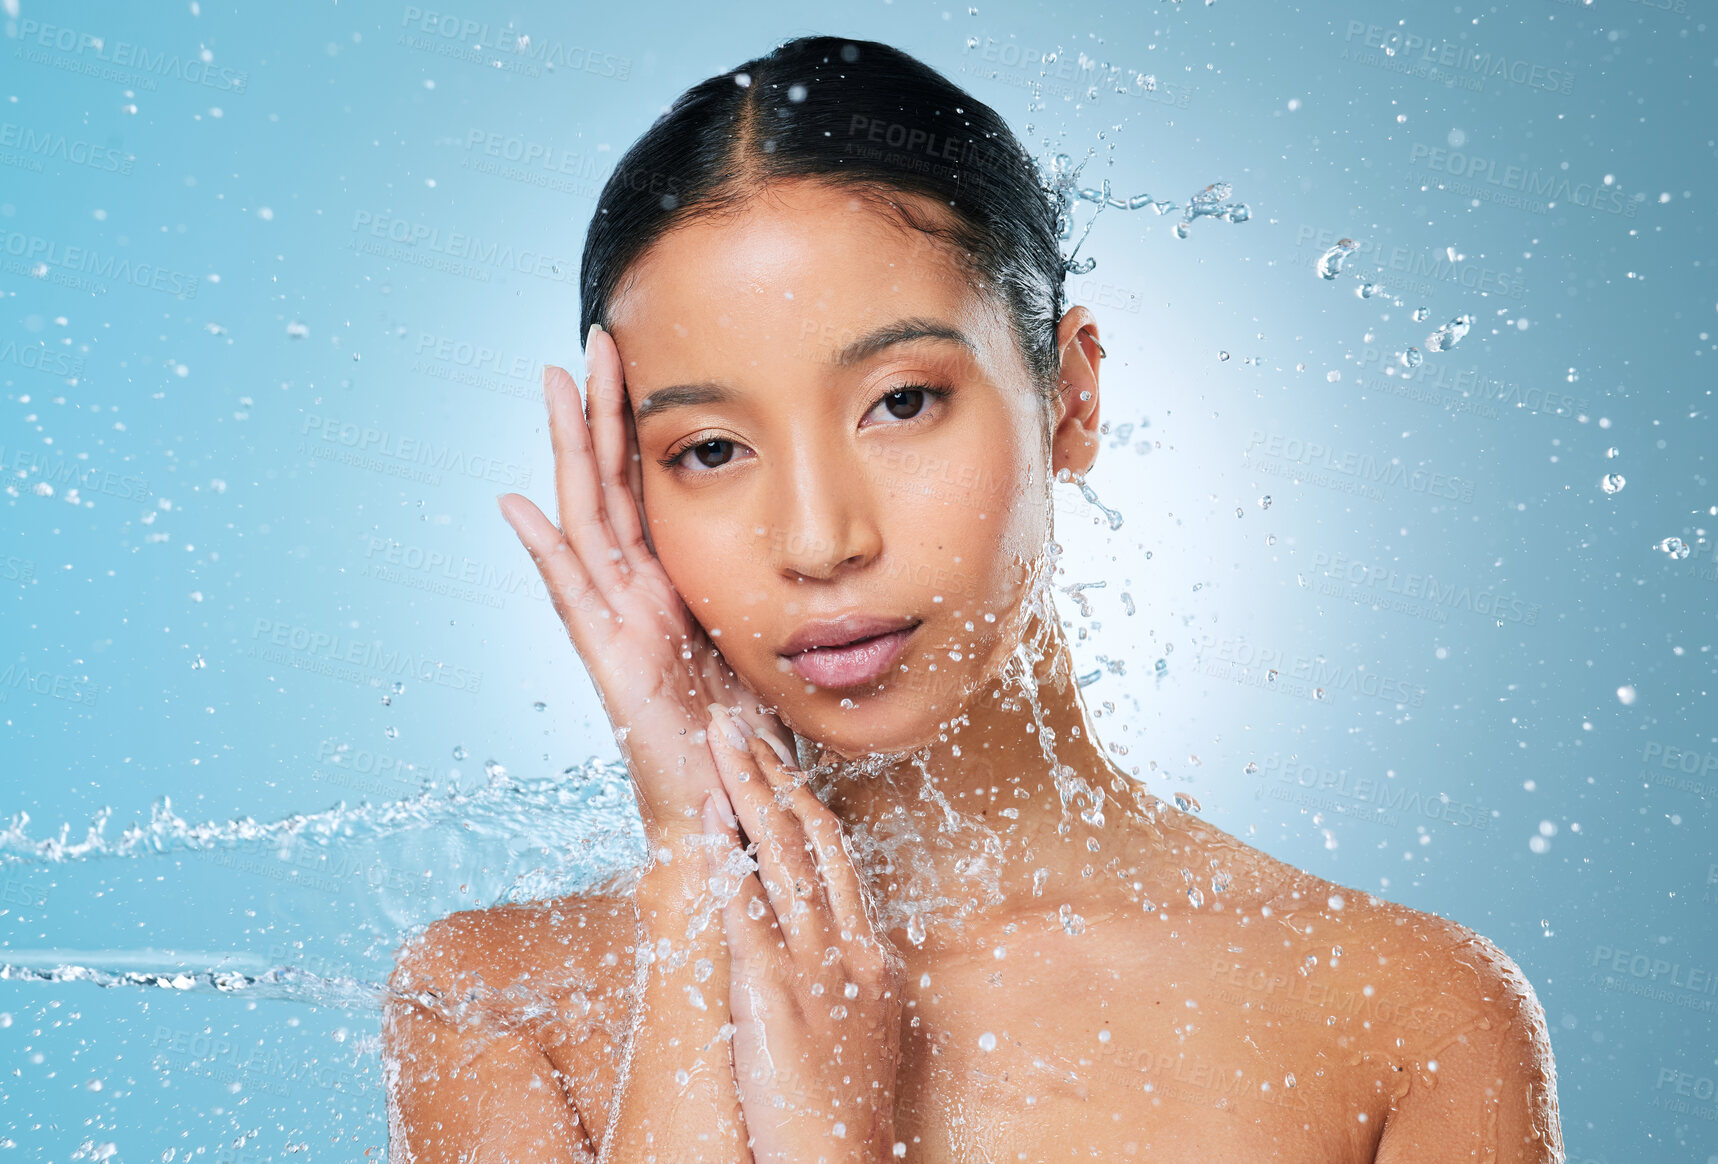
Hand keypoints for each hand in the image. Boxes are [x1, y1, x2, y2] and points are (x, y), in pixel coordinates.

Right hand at [498, 325, 791, 839]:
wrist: (729, 818)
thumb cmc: (749, 742)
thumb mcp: (762, 647)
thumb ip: (756, 598)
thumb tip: (800, 552)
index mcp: (672, 588)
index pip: (647, 489)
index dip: (638, 425)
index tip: (639, 358)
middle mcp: (637, 598)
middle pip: (610, 487)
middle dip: (600, 413)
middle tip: (594, 339)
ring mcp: (617, 627)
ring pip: (586, 521)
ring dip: (569, 451)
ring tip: (552, 385)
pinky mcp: (611, 666)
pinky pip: (573, 598)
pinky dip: (544, 551)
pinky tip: (518, 504)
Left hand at [701, 706, 904, 1162]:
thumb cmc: (845, 1116)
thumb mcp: (860, 1032)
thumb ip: (842, 982)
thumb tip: (819, 951)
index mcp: (868, 957)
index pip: (837, 854)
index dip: (803, 797)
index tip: (775, 756)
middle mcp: (847, 949)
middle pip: (814, 838)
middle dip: (775, 773)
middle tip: (740, 721)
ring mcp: (814, 968)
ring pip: (786, 857)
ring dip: (750, 791)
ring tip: (721, 741)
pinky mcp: (775, 994)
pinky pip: (749, 910)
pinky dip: (730, 858)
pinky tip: (712, 818)